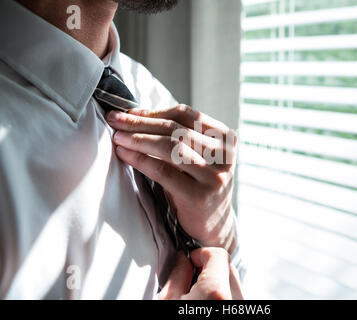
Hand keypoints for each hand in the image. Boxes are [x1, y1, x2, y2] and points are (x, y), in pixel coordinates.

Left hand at [106, 105, 237, 251]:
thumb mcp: (197, 156)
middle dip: (141, 123)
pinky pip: (163, 171)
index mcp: (225, 139)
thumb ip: (179, 136)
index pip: (186, 115)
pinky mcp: (199, 196)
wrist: (214, 226)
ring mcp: (214, 176)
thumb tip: (135, 115)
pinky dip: (140, 160)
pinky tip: (125, 155)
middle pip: (176, 129)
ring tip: (118, 137)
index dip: (155, 111)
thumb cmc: (197, 185)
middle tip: (115, 120)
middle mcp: (224, 155)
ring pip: (170, 147)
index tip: (129, 112)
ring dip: (138, 139)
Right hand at [158, 248, 242, 299]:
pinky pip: (236, 297)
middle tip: (191, 277)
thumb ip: (178, 274)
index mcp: (216, 292)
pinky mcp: (240, 312)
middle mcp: (234, 300)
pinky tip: (206, 302)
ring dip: (219, 281)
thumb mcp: (167, 300)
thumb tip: (182, 259)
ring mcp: (240, 307)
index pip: (219, 254)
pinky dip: (223, 294)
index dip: (201, 254)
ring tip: (198, 293)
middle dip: (211, 267)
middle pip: (229, 267)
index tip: (189, 261)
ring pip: (235, 283)